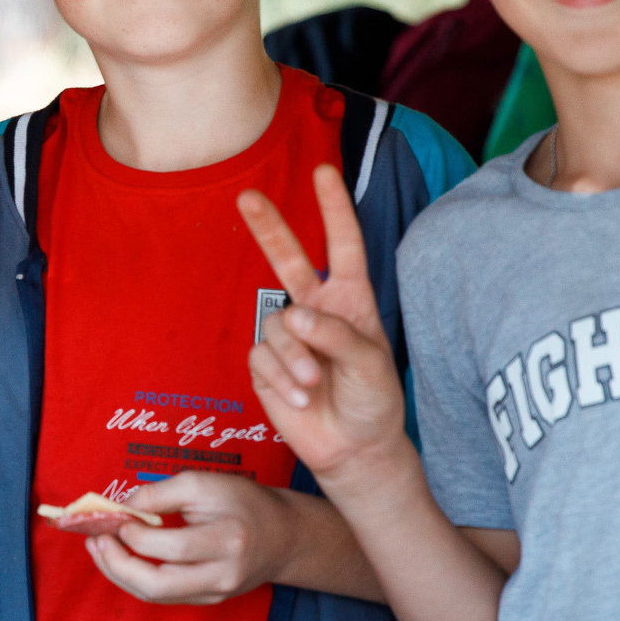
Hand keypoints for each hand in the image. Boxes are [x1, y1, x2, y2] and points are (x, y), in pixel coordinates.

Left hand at [85, 471, 301, 605]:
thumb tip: (121, 508)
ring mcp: (215, 594)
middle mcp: (223, 575)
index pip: (173, 547)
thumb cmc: (243, 503)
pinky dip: (135, 578)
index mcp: (229, 540)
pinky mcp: (208, 601)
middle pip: (158, 585)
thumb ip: (161, 493)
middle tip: (96, 540)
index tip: (117, 516)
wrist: (283, 538)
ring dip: (119, 573)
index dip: (137, 535)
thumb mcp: (206, 483)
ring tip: (99, 548)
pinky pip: (163, 596)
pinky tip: (120, 558)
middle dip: (117, 564)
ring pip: (155, 595)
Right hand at [240, 165, 410, 483]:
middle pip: (288, 258)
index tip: (323, 171)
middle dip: (267, 228)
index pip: (343, 245)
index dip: (333, 208)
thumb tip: (294, 315)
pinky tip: (300, 397)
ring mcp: (289, 336)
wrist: (353, 449)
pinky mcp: (266, 364)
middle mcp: (317, 309)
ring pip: (274, 324)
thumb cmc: (373, 401)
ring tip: (312, 384)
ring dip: (293, 357)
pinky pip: (261, 356)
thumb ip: (337, 334)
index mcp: (351, 299)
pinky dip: (280, 377)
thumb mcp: (370, 364)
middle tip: (246, 197)